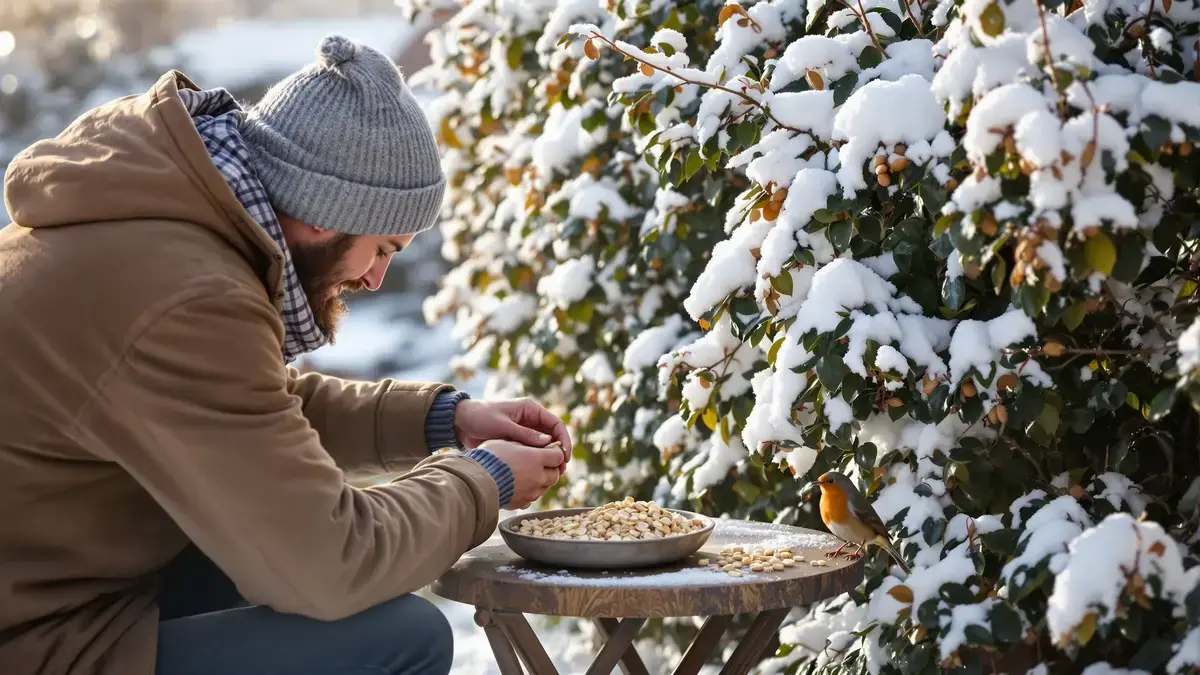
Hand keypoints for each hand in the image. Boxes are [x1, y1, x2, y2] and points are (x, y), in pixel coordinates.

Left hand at [455, 398, 571, 468]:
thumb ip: (524, 434)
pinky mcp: (518, 441)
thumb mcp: (502, 425)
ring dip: (549, 458)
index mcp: (530, 409)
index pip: (555, 423)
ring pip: (544, 446)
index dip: (564, 439)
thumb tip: (548, 442)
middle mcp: (531, 419)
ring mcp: (525, 431)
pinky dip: (537, 461)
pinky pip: (532, 451)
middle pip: (553, 436)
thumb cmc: (481, 417)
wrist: (461, 422)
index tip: (564, 455)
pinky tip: (539, 473)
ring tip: (552, 475)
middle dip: (559, 452)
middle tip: (561, 470)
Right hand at [479, 440, 564, 508]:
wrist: (476, 480)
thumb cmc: (489, 457)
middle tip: (542, 463)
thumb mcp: (507, 442)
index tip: (550, 450)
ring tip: (530, 474)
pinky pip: (532, 498)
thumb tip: (537, 443)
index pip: (558, 456)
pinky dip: (530, 492)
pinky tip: (520, 486)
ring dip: (542, 481)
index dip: (555, 452)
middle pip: (555, 474)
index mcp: (537, 459)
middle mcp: (538, 477)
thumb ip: (525, 443)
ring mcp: (531, 492)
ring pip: (545, 487)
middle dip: (551, 468)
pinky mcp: (521, 503)